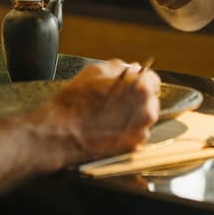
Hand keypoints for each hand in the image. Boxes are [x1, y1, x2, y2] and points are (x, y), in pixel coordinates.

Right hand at [32, 59, 159, 168]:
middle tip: (113, 99)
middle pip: (149, 100)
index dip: (138, 79)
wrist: (60, 133)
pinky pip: (134, 134)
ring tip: (107, 114)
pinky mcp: (132, 148)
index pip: (153, 80)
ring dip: (131, 114)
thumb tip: (132, 68)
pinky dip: (124, 130)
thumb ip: (119, 67)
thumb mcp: (94, 71)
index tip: (129, 83)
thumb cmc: (74, 103)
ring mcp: (141, 132)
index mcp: (140, 88)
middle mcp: (146, 112)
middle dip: (136, 98)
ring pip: (142, 118)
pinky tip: (106, 127)